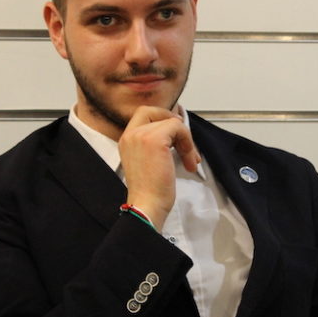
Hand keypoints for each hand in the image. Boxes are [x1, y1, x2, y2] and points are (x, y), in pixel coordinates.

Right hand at [118, 106, 200, 230]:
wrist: (147, 205)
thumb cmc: (150, 191)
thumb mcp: (147, 161)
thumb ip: (154, 144)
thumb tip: (175, 131)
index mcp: (126, 140)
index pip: (143, 114)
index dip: (162, 118)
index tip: (175, 133)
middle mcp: (131, 134)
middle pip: (154, 111)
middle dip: (173, 122)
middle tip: (184, 140)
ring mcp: (141, 135)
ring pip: (171, 121)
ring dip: (186, 140)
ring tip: (191, 159)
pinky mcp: (155, 139)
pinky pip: (178, 128)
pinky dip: (188, 143)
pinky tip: (190, 161)